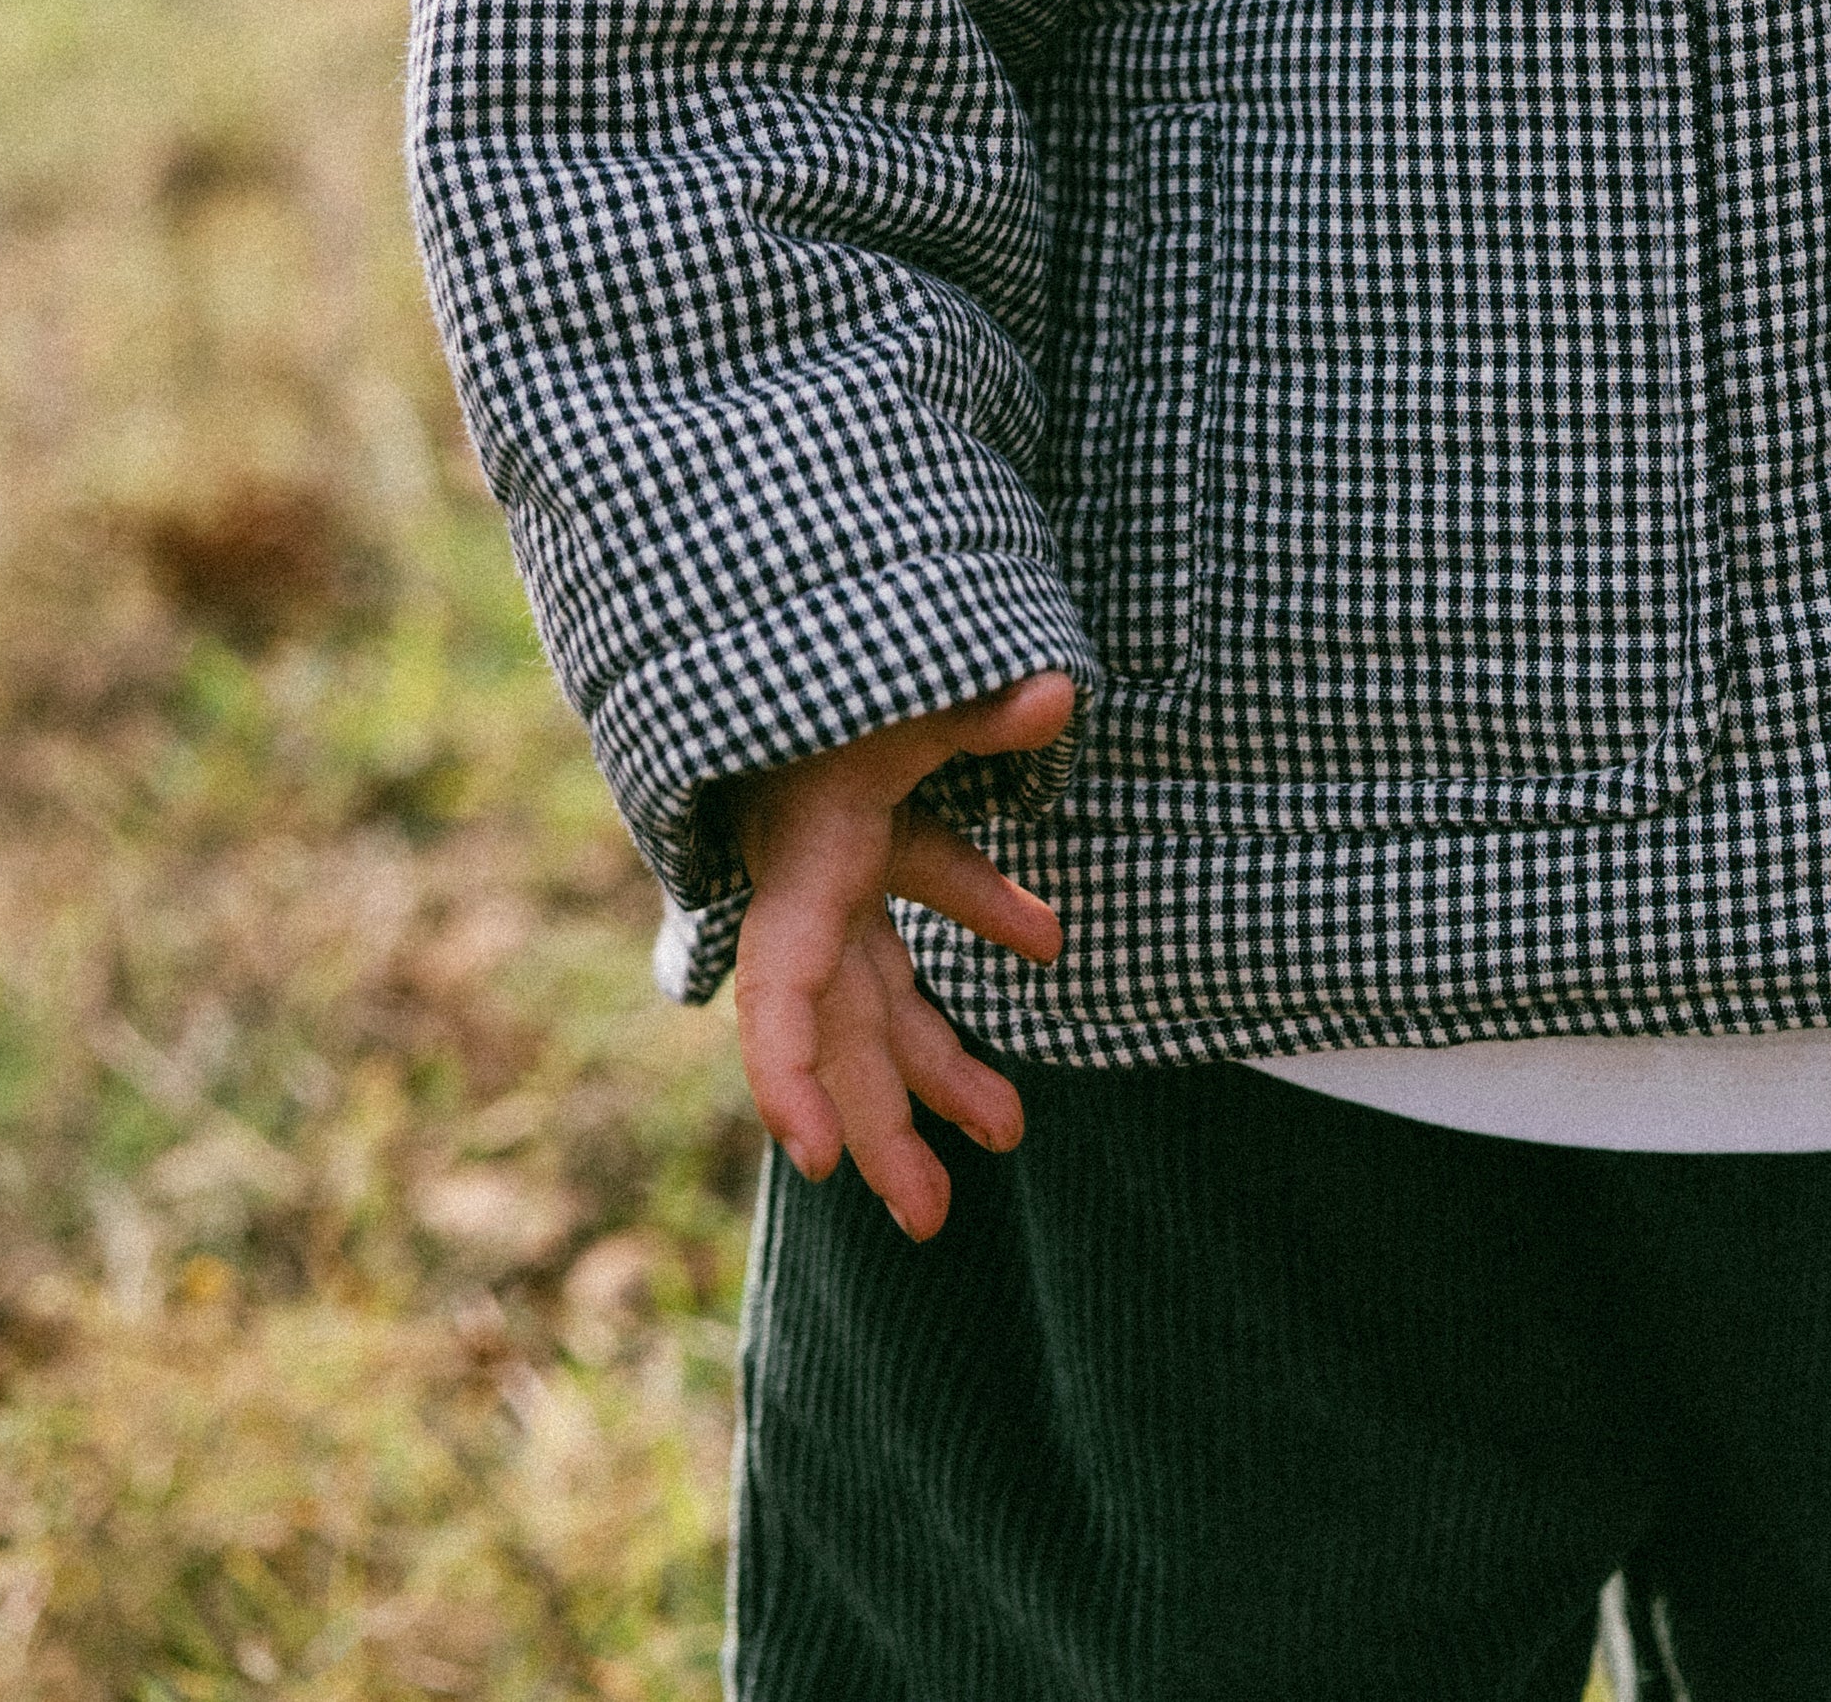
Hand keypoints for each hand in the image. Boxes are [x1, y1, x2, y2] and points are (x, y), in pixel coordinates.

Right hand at [729, 670, 1076, 1235]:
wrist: (770, 607)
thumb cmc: (825, 654)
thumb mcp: (897, 683)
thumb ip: (975, 703)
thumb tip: (1059, 695)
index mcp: (803, 862)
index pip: (783, 990)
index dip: (790, 1078)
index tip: (815, 1161)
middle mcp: (810, 884)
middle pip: (840, 1031)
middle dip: (881, 1126)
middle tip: (931, 1223)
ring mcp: (836, 866)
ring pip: (879, 992)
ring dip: (936, 1060)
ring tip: (1006, 1136)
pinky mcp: (866, 834)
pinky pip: (919, 899)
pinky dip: (981, 915)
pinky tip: (1045, 943)